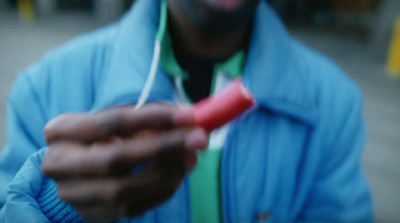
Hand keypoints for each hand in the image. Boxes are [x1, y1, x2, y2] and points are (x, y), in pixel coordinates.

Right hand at [41, 104, 207, 221]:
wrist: (77, 168)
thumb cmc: (105, 136)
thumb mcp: (118, 119)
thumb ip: (150, 117)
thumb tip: (190, 120)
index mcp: (62, 131)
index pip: (111, 122)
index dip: (153, 118)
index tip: (188, 116)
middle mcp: (59, 164)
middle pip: (116, 159)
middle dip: (163, 148)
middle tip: (198, 139)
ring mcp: (74, 194)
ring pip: (124, 190)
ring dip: (166, 173)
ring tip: (190, 158)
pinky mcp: (92, 214)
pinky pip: (133, 208)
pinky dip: (161, 191)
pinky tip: (177, 175)